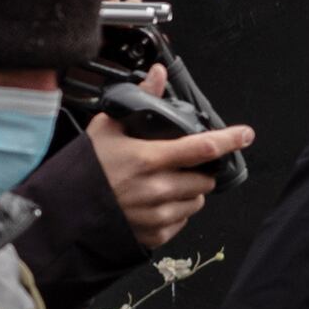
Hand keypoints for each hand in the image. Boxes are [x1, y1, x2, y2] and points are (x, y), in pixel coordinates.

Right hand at [86, 72, 257, 249]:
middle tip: (177, 166)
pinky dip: (175, 212)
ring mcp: (157, 215)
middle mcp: (157, 189)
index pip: (202, 147)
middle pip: (205, 180)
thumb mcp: (106, 128)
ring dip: (189, 192)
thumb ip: (140, 99)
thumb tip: (158, 73)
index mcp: (148, 159)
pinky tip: (153, 204)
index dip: (229, 139)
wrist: (62, 212)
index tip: (246, 134)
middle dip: (199, 171)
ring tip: (163, 185)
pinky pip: (181, 222)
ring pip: (196, 202)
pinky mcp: (154, 235)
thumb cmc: (84, 168)